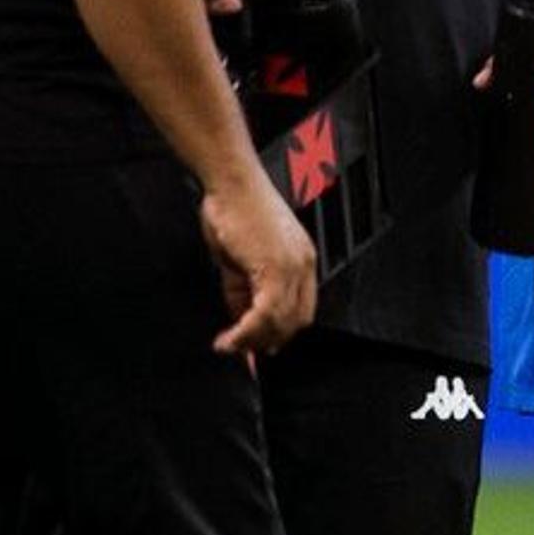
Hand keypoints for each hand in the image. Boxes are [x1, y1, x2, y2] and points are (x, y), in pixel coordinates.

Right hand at [201, 170, 317, 357]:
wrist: (231, 182)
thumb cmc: (232, 210)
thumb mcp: (237, 260)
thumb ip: (242, 292)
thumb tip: (239, 320)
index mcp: (301, 261)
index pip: (300, 309)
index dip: (280, 332)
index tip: (258, 347)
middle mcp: (304, 264)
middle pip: (295, 321)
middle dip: (267, 341)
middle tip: (241, 352)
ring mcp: (293, 266)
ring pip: (281, 321)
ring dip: (252, 340)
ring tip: (229, 346)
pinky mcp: (276, 267)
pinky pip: (266, 313)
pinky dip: (246, 332)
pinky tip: (229, 338)